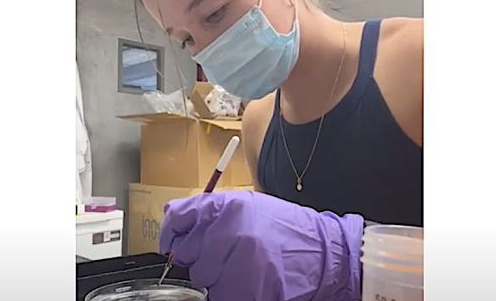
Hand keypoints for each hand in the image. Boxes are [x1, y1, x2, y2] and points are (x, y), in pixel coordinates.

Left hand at [159, 190, 362, 300]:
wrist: (324, 252)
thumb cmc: (286, 230)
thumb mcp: (249, 206)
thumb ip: (212, 212)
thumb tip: (175, 224)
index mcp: (227, 205)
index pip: (177, 217)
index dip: (171, 234)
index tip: (172, 244)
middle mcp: (228, 229)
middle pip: (187, 253)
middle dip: (201, 259)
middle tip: (225, 257)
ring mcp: (237, 259)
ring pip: (202, 279)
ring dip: (217, 279)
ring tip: (242, 269)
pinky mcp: (246, 286)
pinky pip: (219, 296)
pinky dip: (230, 294)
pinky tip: (249, 282)